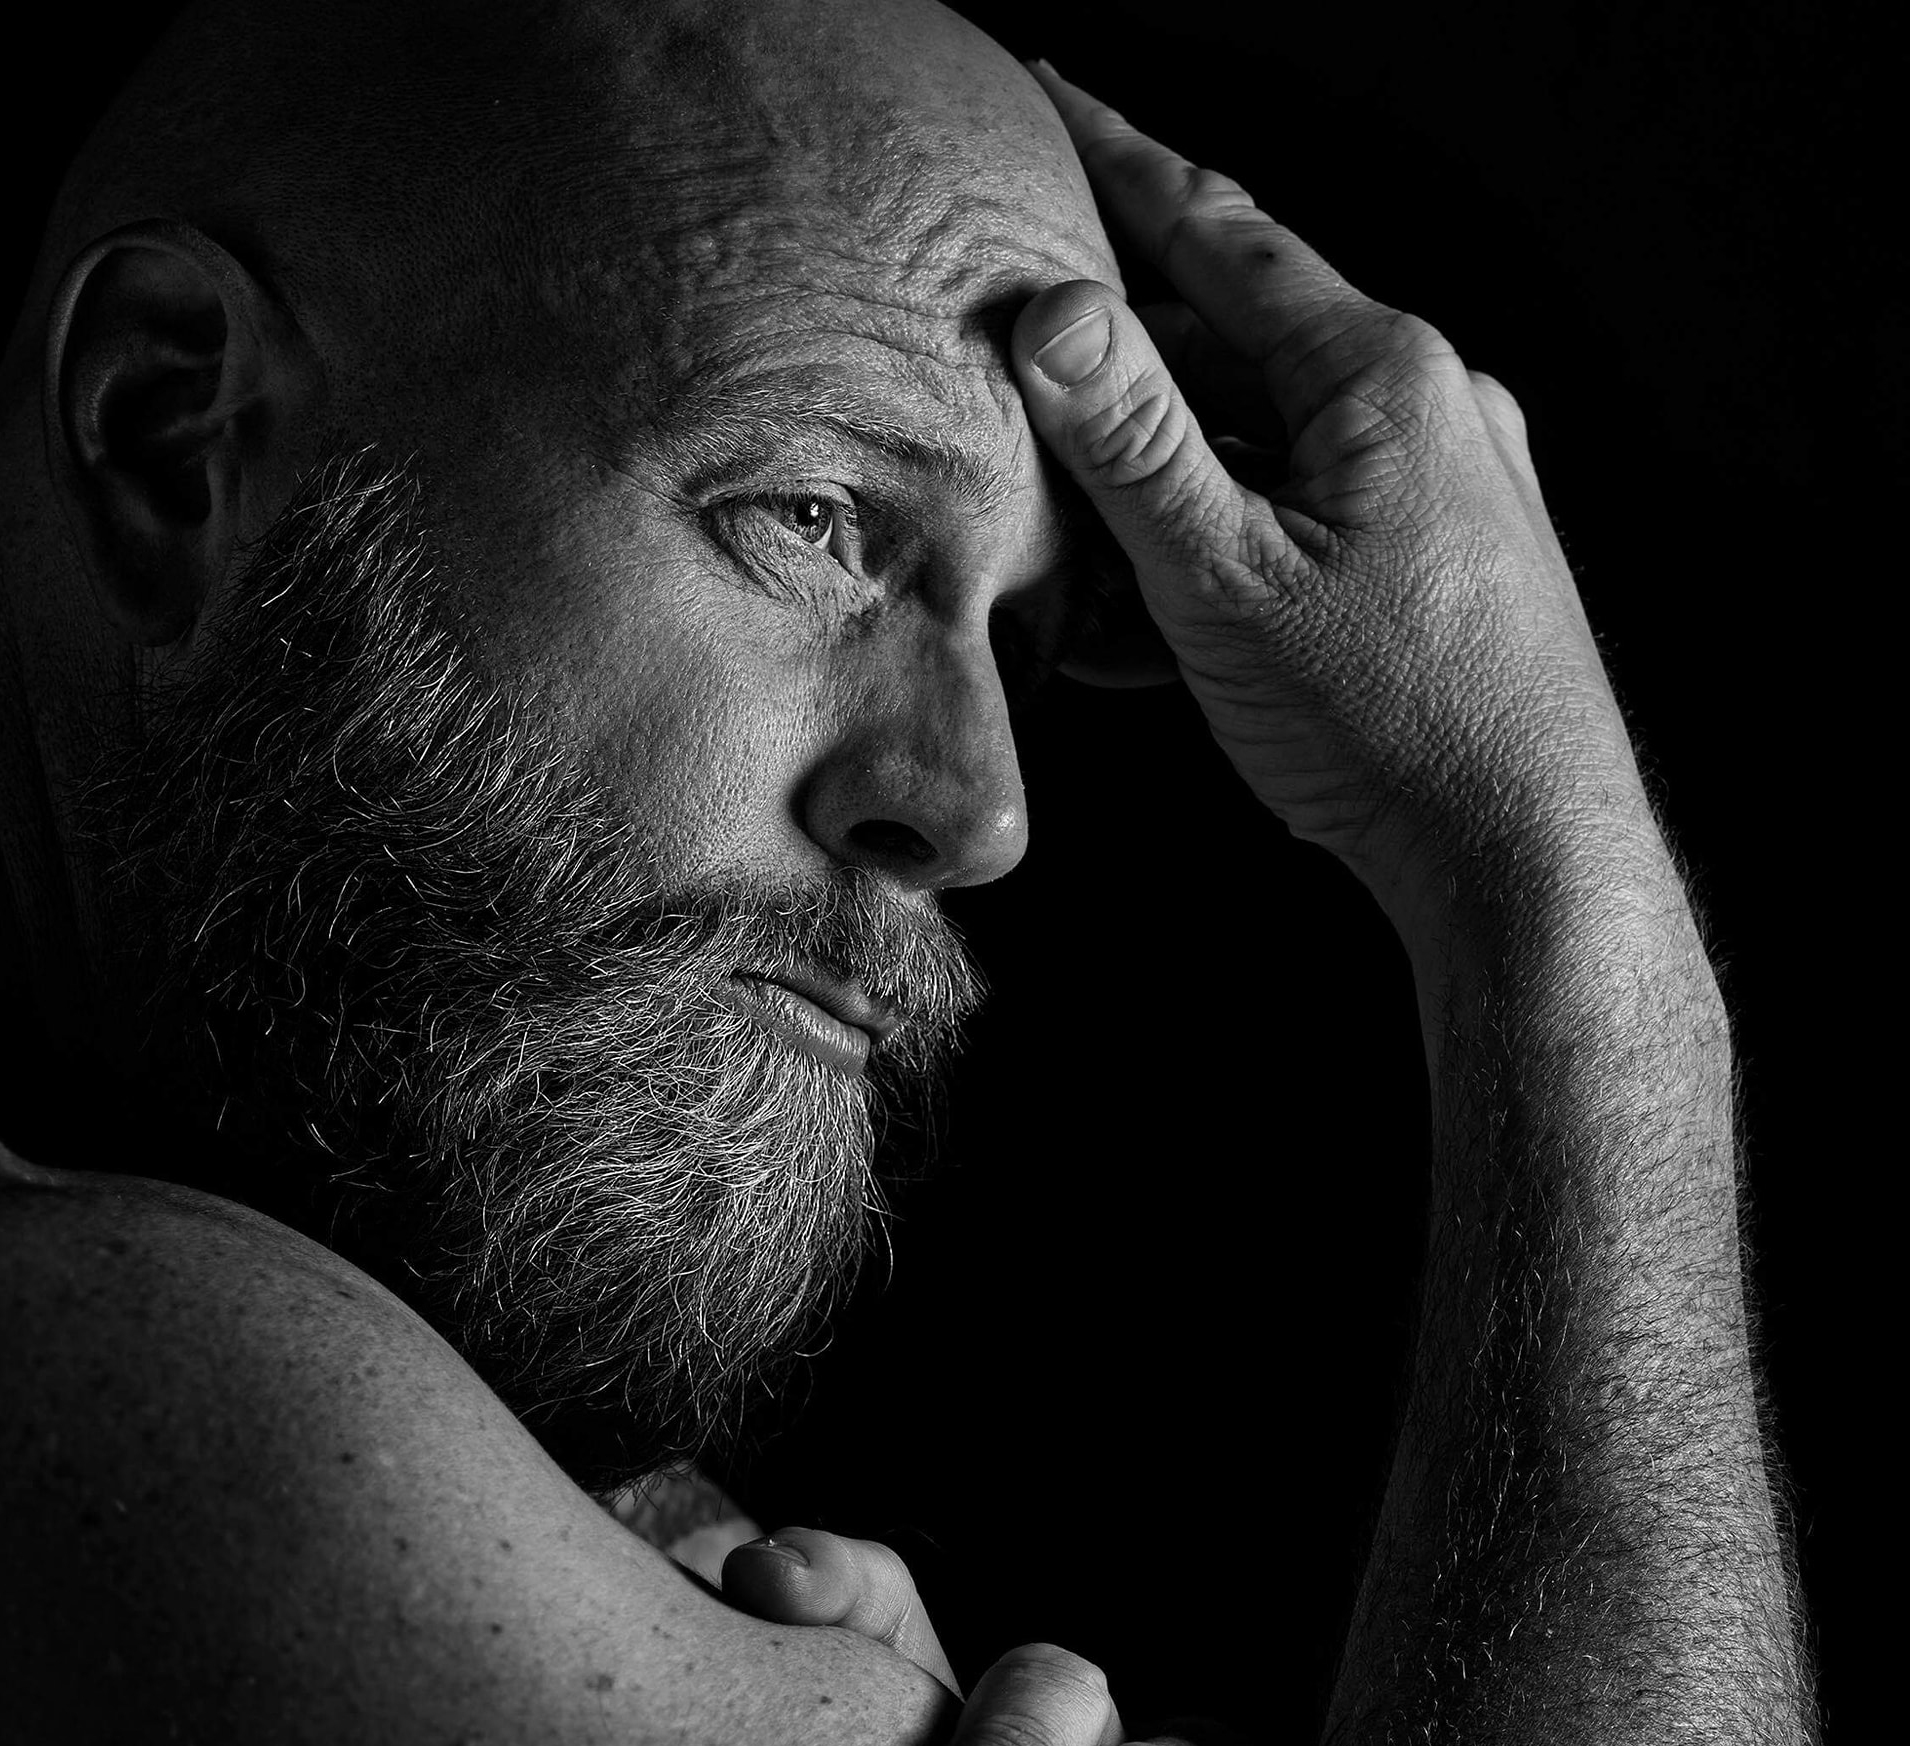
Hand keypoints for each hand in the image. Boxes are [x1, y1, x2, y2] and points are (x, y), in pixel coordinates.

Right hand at [1017, 64, 1668, 948]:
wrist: (1523, 858)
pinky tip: (1140, 620)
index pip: (1220, 226)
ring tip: (1061, 534)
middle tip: (1017, 347)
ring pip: (1261, 441)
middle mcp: (1427, 403)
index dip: (1118, 160)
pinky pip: (1301, 516)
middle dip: (1120, 354)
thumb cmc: (1390, 722)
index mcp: (1380, 373)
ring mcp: (1442, 483)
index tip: (1047, 92)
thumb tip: (1056, 311)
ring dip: (1156, 480)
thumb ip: (1136, 441)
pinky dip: (1216, 546)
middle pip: (1235, 339)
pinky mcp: (1440, 560)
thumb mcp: (1228, 579)